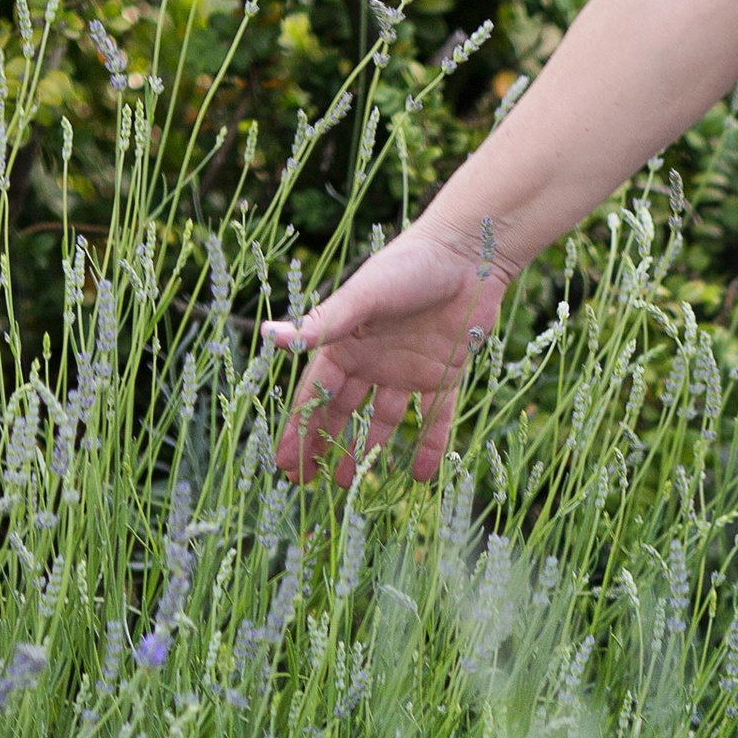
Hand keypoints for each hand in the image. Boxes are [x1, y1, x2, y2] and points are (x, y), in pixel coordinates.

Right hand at [264, 228, 511, 483]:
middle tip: (308, 483)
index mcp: (347, 343)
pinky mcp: (444, 373)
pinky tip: (422, 476)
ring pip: (383, 420)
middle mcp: (373, 360)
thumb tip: (267, 335)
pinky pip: (434, 416)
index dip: (299, 428)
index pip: (315, 394)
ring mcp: (408, 369)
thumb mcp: (363, 297)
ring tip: (350, 484)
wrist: (470, 253)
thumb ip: (321, 323)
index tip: (284, 464)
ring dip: (368, 451)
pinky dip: (430, 445)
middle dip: (323, 444)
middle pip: (343, 411)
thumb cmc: (409, 267)